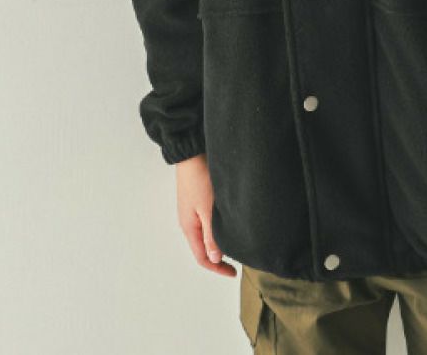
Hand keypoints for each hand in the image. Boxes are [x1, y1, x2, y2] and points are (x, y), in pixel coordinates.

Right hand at [175, 153, 236, 277]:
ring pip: (206, 235)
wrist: (192, 153)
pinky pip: (208, 223)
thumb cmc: (198, 179)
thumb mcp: (207, 210)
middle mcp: (189, 222)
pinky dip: (218, 230)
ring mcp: (193, 211)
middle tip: (237, 261)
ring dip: (219, 243)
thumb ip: (211, 235)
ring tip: (236, 245)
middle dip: (219, 258)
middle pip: (203, 248)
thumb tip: (215, 258)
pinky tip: (229, 226)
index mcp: (189, 227)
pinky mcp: (199, 201)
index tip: (233, 272)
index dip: (217, 268)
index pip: (202, 257)